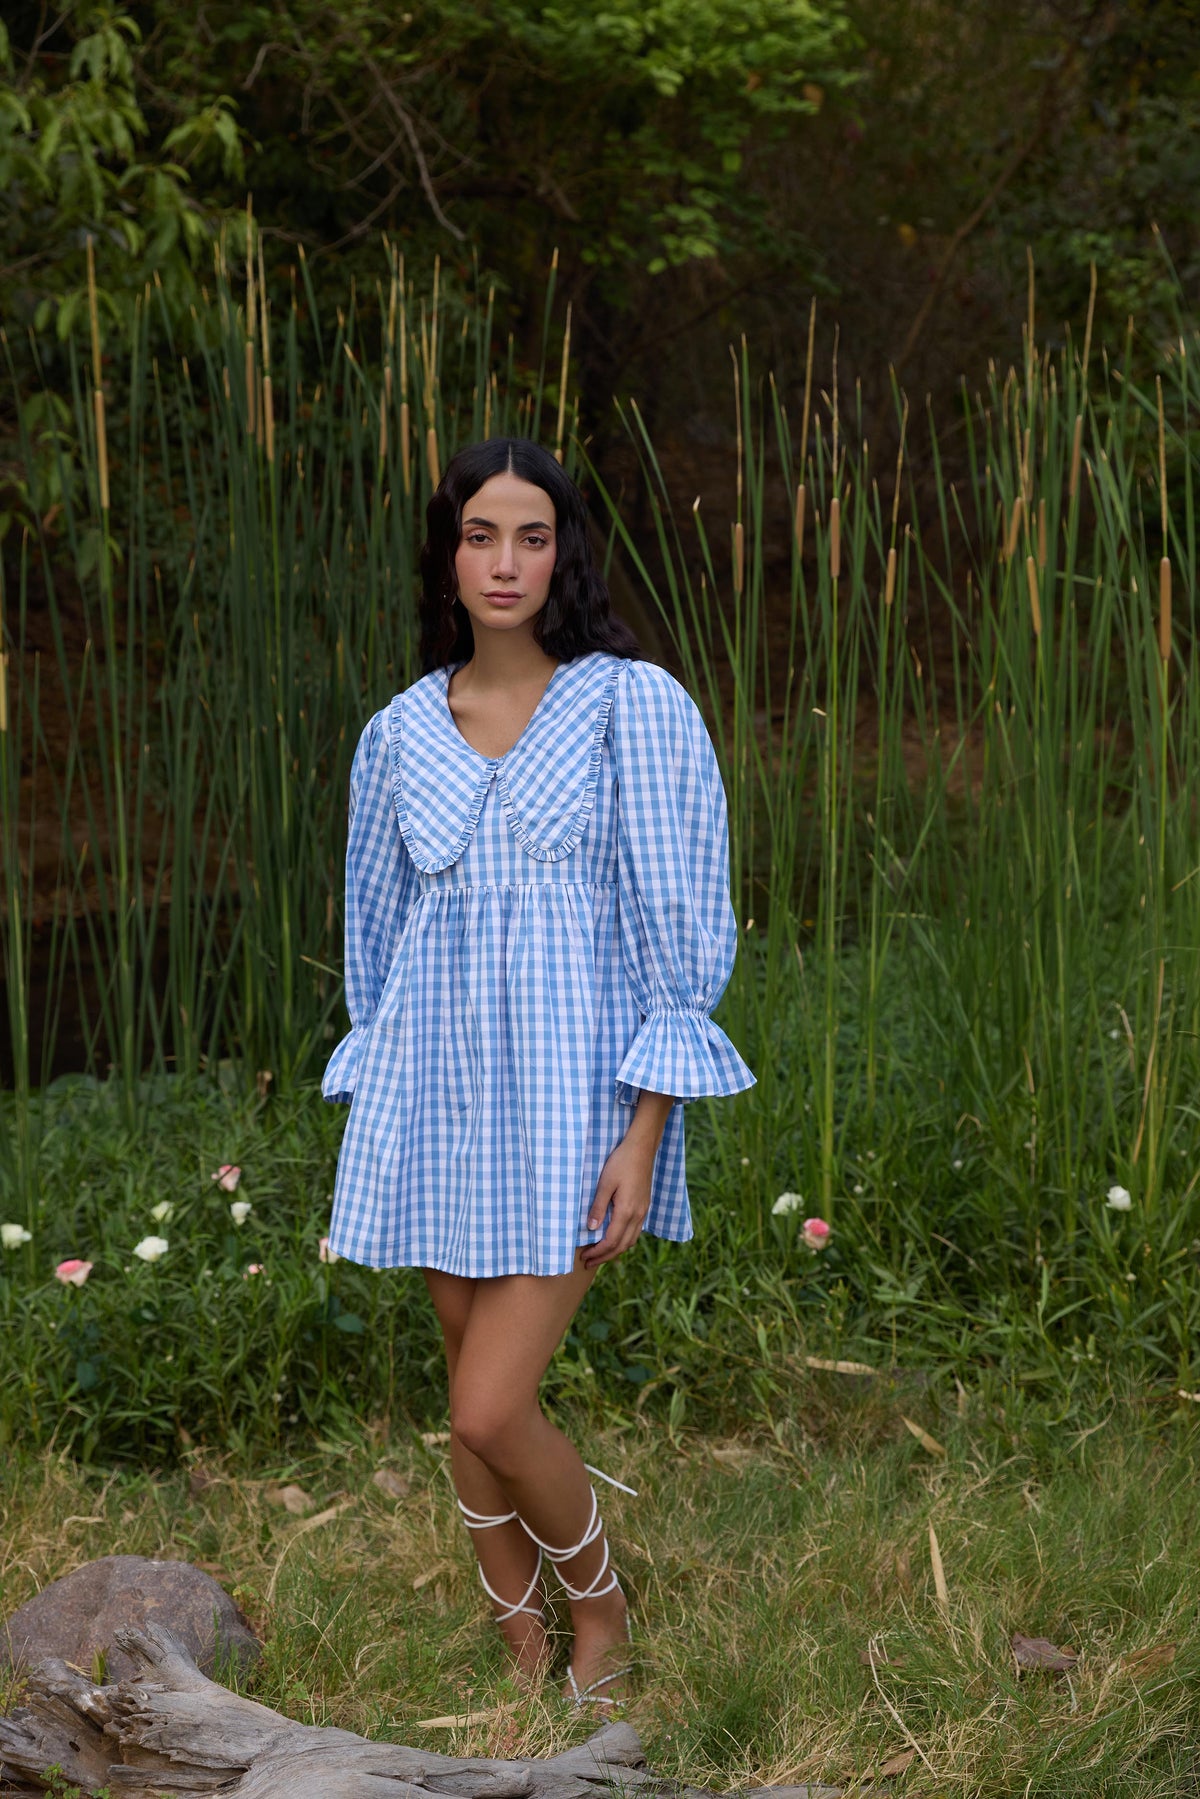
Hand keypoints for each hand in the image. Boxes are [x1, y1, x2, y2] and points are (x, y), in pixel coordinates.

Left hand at [580, 1133, 656, 1268]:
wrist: (642, 1148)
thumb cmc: (621, 1162)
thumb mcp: (605, 1183)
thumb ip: (598, 1207)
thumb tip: (590, 1229)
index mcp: (627, 1211)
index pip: (611, 1241)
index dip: (597, 1252)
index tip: (584, 1257)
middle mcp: (638, 1215)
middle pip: (622, 1246)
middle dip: (605, 1257)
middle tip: (588, 1263)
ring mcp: (643, 1211)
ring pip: (631, 1241)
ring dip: (615, 1251)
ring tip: (600, 1255)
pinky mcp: (645, 1206)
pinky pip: (635, 1232)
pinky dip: (624, 1241)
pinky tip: (615, 1239)